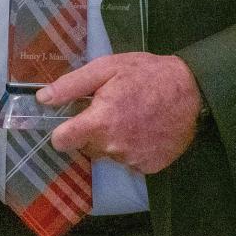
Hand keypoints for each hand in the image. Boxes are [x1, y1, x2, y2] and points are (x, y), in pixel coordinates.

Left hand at [40, 52, 202, 173]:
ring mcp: (134, 160)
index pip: (62, 142)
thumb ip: (71, 86)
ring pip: (108, 154)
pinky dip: (132, 148)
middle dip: (91, 131)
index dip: (61, 132)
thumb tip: (42, 98)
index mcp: (100, 123)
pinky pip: (129, 160)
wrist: (193, 90)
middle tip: (109, 109)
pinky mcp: (151, 167)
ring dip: (112, 140)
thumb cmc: (146, 74)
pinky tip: (143, 129)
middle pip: (86, 147)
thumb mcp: (106, 68)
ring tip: (130, 116)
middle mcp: (114, 148)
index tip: (67, 124)